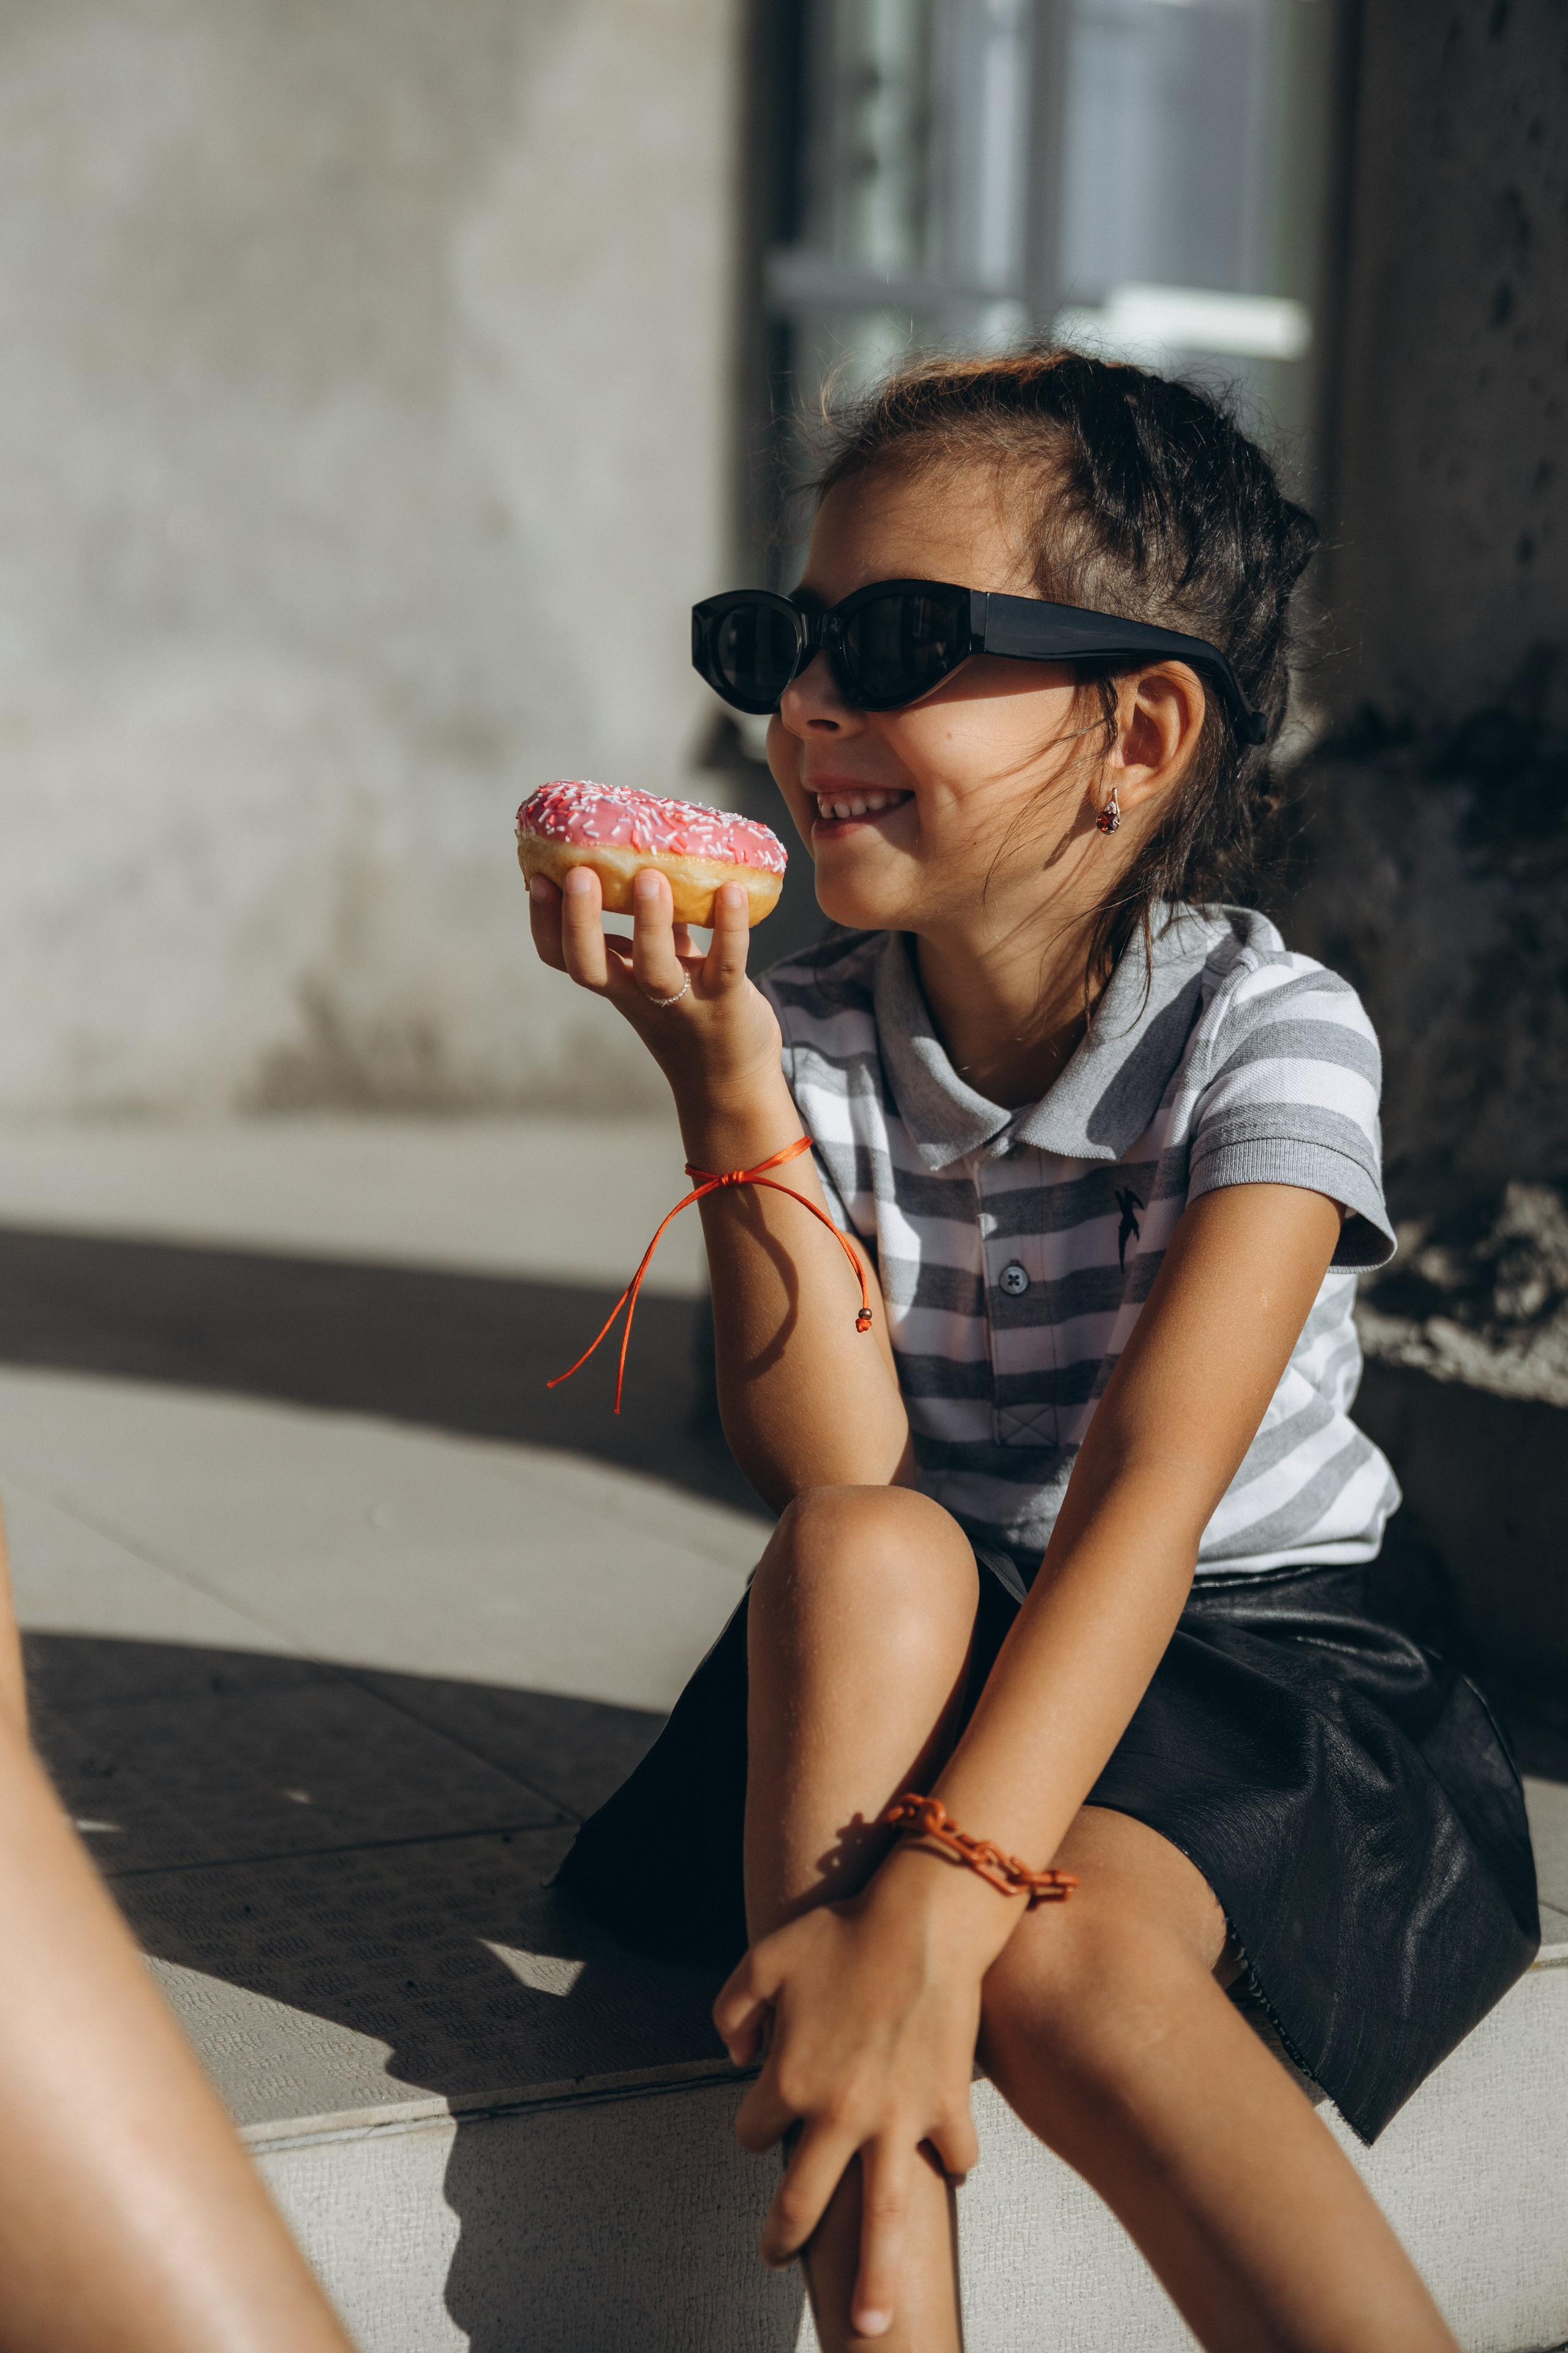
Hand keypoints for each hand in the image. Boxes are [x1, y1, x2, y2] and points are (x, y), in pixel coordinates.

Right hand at [528, 865, 782, 1110]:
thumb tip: (647, 860)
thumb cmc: (694, 1009)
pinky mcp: (727, 1003)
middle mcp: (639, 996)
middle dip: (579, 922)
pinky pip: (727, 963)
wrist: (733, 1079)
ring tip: (651, 878)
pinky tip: (733, 890)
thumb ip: (656, 923)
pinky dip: (731, 927)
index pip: (562, 958)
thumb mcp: (664, 966)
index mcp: (616, 982)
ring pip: (655, 969)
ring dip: (649, 923)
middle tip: (580, 873)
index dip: (544, 922)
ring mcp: (682, 1002)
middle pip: (591, 967)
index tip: (538, 878)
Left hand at [713, 1878, 983, 2338]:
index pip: (754, 2135)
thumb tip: (735, 2057)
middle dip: (784, 2239)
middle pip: (803, 2203)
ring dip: (878, 2280)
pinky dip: (951, 2166)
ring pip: (883, 2221)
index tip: (766, 2124)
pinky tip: (946, 2173)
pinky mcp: (947, 2107)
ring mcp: (897, 2118)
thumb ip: (732, 2010)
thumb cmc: (842, 1932)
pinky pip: (953, 2156)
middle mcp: (840, 2115)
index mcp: (790, 2081)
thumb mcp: (764, 1959)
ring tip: (873, 2325)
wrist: (922, 1920)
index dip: (756, 2129)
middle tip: (777, 2261)